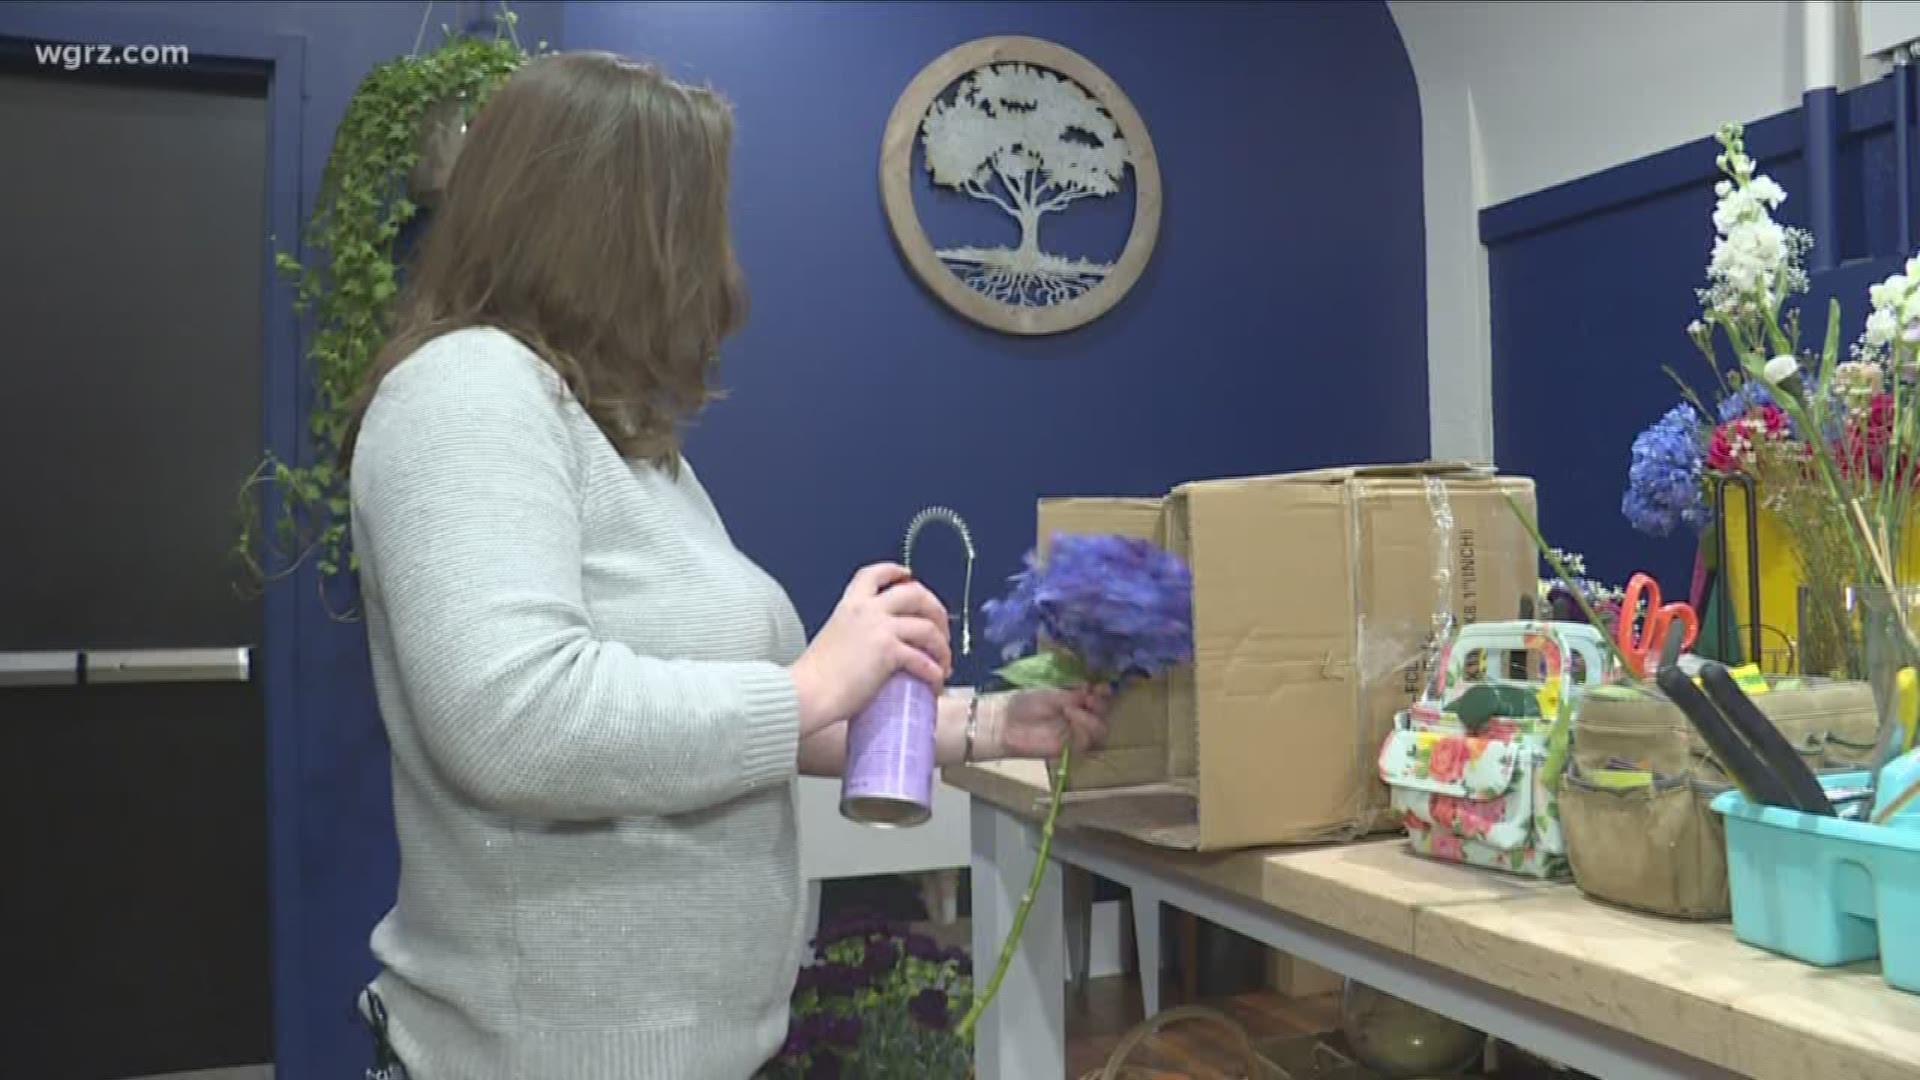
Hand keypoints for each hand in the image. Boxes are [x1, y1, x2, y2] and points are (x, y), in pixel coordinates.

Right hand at [791, 563, 951, 732]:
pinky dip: (933, 671)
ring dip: (942, 646)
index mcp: (850, 605)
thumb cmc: (814, 677)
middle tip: (942, 630)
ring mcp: (879, 629)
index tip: (909, 576)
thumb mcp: (834, 638)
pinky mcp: (888, 652)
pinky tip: (934, 680)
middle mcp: (867, 610)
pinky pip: (923, 658)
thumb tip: (874, 648)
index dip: (896, 571)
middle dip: (936, 610)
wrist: (806, 693)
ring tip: (943, 663)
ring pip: (927, 627)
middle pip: (915, 593)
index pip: (875, 574)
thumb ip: (856, 633)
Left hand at [994, 685, 1111, 759]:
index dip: (1103, 693)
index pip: (1099, 700)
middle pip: (1104, 715)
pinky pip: (1088, 738)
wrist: (1008, 723)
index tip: (1101, 687)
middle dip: (1101, 703)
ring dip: (1092, 715)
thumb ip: (1074, 694)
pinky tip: (1070, 714)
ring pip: (1101, 728)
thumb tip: (1091, 688)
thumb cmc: (1025, 704)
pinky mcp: (1072, 748)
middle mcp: (1079, 719)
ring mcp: (1077, 735)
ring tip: (1071, 707)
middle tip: (1090, 696)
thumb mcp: (1053, 693)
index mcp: (1076, 704)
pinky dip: (1083, 724)